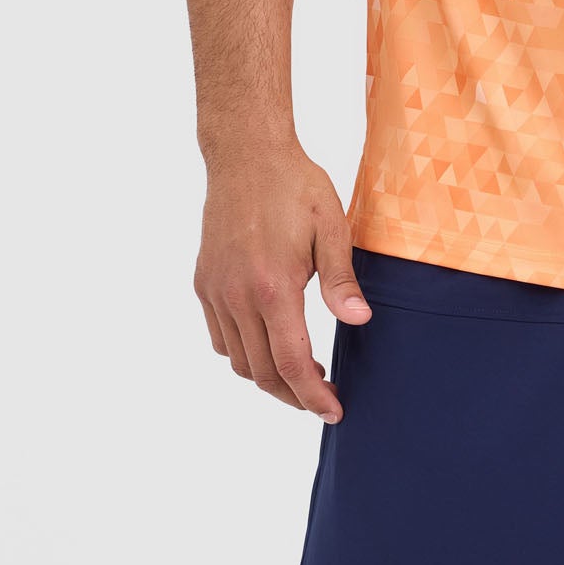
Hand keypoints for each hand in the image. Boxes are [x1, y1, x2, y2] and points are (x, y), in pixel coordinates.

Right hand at [194, 141, 372, 421]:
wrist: (246, 154)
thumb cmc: (295, 185)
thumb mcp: (331, 226)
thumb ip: (341, 280)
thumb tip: (359, 322)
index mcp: (273, 286)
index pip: (292, 363)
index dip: (313, 396)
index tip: (334, 410)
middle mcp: (237, 296)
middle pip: (263, 372)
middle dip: (294, 395)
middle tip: (323, 397)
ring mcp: (216, 292)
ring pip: (238, 361)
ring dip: (268, 377)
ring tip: (302, 372)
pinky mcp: (204, 283)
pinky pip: (220, 338)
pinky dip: (244, 353)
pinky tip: (270, 341)